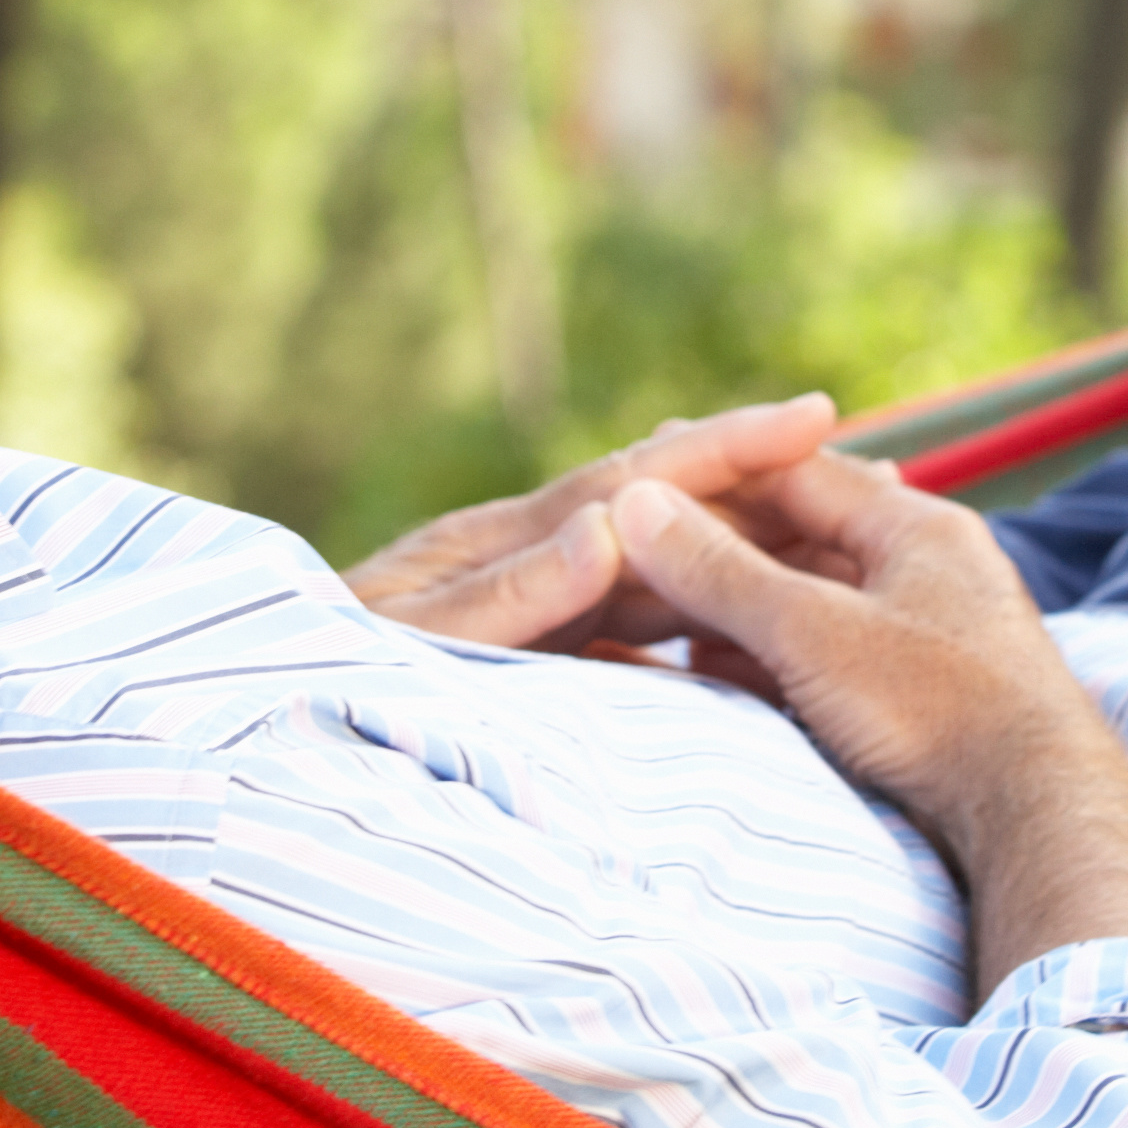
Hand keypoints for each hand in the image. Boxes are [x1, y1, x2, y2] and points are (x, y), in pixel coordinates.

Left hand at [341, 394, 843, 649]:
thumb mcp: (406, 639)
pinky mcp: (530, 653)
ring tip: (837, 543)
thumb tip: (611, 530)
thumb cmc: (319, 675)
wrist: (257, 715)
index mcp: (502, 541)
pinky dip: (691, 622)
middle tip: (870, 472)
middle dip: (760, 490)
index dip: (727, 446)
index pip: (636, 482)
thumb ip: (506, 596)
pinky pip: (631, 630)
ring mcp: (530, 603)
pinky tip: (746, 637)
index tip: (816, 412)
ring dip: (741, 552)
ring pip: (661, 568)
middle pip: (666, 514)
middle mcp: (526, 558)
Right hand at [607, 456, 1127, 1001]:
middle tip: (630, 552)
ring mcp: (927, 634)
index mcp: (917, 525)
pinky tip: (713, 676)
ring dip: (733, 608)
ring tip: (652, 616)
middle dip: (712, 547)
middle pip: (799, 536)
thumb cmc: (937, 709)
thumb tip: (633, 502)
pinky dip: (766, 658)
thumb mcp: (813, 633)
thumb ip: (720, 571)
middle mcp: (928, 567)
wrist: (1038, 819)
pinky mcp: (921, 698)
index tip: (634, 479)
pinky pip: (825, 656)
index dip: (708, 473)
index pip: (795, 472)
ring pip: (809, 601)